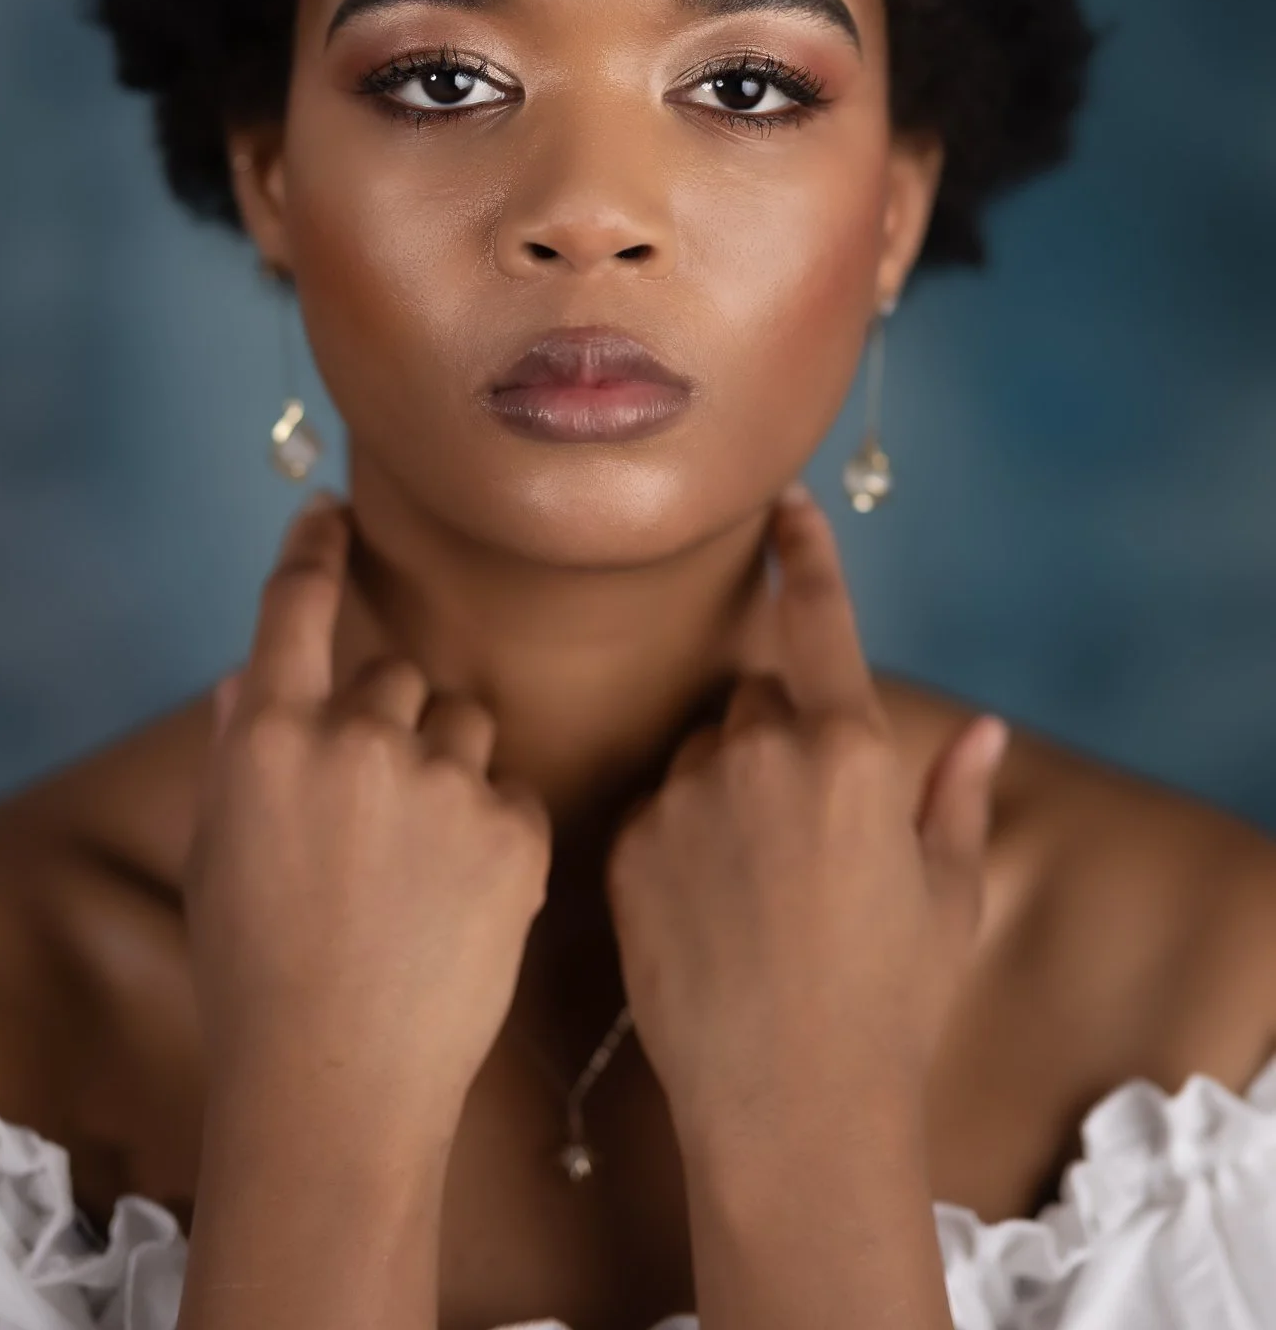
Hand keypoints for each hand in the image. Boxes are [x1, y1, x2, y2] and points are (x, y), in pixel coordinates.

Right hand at [181, 493, 551, 1148]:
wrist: (332, 1083)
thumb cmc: (252, 976)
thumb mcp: (216, 855)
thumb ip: (238, 755)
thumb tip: (250, 681)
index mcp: (271, 736)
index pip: (293, 605)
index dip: (314, 548)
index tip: (332, 511)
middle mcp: (358, 734)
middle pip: (392, 675)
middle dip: (388, 723)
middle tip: (375, 813)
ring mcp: (444, 779)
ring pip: (463, 725)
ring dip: (447, 767)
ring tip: (422, 868)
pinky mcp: (515, 829)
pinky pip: (510, 794)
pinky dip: (493, 830)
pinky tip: (463, 901)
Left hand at [602, 482, 1007, 1167]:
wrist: (790, 1104)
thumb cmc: (889, 1004)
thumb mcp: (946, 896)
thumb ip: (955, 796)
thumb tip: (983, 728)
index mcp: (847, 750)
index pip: (818, 617)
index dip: (802, 553)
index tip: (783, 503)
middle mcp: (758, 752)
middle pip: (754, 702)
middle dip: (773, 741)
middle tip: (799, 839)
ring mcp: (682, 796)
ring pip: (698, 756)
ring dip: (720, 791)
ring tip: (750, 891)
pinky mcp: (624, 844)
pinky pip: (653, 810)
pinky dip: (675, 840)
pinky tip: (705, 913)